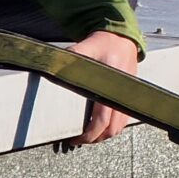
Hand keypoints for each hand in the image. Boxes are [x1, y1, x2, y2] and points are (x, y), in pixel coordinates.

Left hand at [66, 30, 140, 144]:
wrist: (122, 38)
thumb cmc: (103, 43)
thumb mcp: (84, 48)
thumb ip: (68, 58)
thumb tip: (48, 67)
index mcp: (110, 85)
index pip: (102, 119)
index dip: (89, 134)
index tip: (75, 139)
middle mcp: (122, 94)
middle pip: (112, 129)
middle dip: (95, 139)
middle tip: (79, 140)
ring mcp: (128, 96)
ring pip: (120, 127)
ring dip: (104, 134)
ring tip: (88, 134)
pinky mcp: (130, 96)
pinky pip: (124, 119)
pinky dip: (112, 126)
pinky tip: (100, 124)